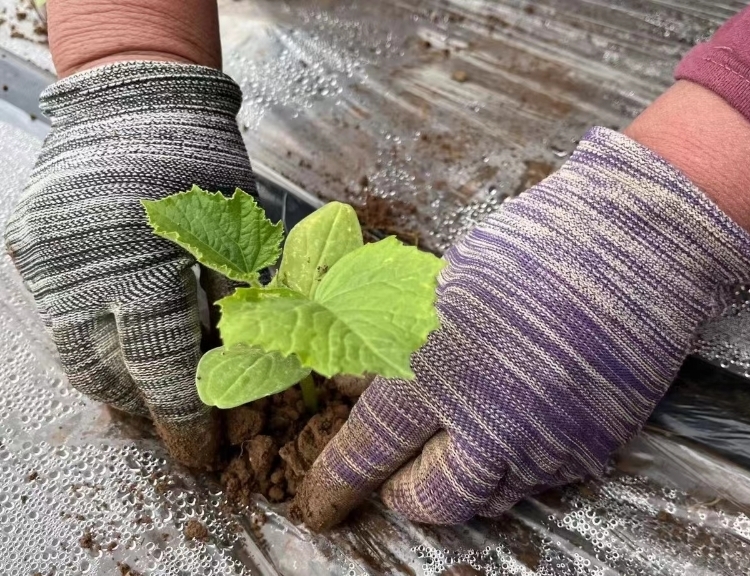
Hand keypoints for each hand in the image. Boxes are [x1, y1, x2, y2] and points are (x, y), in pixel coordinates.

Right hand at [5, 61, 254, 467]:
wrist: (134, 98)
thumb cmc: (201, 162)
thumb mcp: (234, 234)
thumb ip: (230, 308)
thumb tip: (233, 376)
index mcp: (145, 264)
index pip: (163, 368)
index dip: (183, 419)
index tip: (198, 452)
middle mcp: (82, 270)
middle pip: (109, 372)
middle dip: (145, 411)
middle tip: (173, 431)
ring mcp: (47, 260)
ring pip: (74, 353)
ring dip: (113, 386)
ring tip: (144, 402)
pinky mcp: (28, 248)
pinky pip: (59, 316)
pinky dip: (90, 342)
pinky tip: (116, 351)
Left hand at [294, 127, 749, 528]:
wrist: (637, 245)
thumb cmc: (534, 248)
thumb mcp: (443, 283)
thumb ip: (394, 341)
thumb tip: (353, 380)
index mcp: (437, 369)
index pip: (368, 446)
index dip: (338, 479)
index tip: (321, 500)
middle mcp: (487, 421)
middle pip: (425, 500)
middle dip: (399, 496)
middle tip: (392, 481)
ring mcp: (544, 443)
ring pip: (482, 501)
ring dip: (454, 486)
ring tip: (450, 454)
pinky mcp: (589, 449)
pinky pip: (535, 484)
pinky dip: (508, 469)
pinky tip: (508, 433)